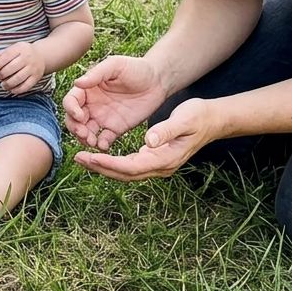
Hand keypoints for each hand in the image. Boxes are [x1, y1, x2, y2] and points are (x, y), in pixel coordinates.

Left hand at [0, 42, 44, 94]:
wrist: (41, 56)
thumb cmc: (23, 53)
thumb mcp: (13, 48)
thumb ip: (2, 53)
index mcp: (21, 48)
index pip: (7, 56)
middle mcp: (28, 58)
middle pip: (12, 68)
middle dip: (2, 74)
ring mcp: (33, 68)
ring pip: (18, 78)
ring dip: (8, 83)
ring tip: (3, 84)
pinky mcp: (36, 77)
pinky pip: (26, 86)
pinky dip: (17, 90)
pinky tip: (12, 89)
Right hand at [63, 55, 166, 150]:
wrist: (158, 81)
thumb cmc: (136, 68)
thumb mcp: (116, 65)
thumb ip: (96, 74)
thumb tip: (77, 83)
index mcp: (88, 89)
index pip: (71, 101)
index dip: (70, 109)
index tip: (79, 115)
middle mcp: (92, 104)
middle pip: (74, 120)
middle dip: (75, 128)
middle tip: (83, 133)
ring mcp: (103, 118)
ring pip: (86, 132)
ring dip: (84, 139)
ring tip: (92, 141)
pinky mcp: (116, 128)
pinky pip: (104, 139)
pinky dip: (101, 145)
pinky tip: (104, 145)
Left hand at [74, 98, 215, 180]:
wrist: (213, 120)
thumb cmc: (199, 116)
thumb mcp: (184, 119)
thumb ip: (166, 130)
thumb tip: (148, 141)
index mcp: (165, 158)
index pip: (131, 167)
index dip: (109, 164)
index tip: (90, 157)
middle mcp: (161, 166)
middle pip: (125, 174)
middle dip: (101, 168)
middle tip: (78, 159)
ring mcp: (159, 165)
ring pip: (126, 172)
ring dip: (104, 167)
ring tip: (83, 158)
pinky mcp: (156, 158)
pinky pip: (131, 165)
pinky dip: (114, 162)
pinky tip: (101, 155)